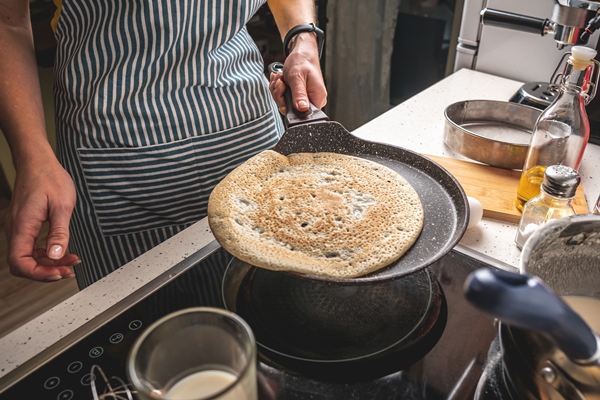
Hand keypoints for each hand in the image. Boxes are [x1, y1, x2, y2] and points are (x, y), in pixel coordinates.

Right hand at [5, 159, 78, 281]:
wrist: (38, 162)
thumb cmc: (50, 178)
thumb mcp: (62, 205)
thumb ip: (59, 232)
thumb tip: (56, 255)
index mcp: (22, 226)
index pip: (19, 262)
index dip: (38, 273)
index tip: (60, 273)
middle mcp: (15, 229)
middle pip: (22, 264)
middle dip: (45, 271)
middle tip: (69, 270)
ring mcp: (18, 228)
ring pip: (27, 257)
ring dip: (47, 263)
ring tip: (70, 261)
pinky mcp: (24, 226)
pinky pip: (30, 247)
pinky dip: (45, 254)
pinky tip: (61, 252)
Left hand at [269, 32, 326, 113]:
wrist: (302, 53)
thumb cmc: (302, 61)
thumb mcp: (297, 77)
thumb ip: (299, 94)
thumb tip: (302, 108)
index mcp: (317, 98)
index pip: (302, 114)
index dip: (288, 106)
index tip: (284, 90)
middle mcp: (312, 101)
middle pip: (291, 110)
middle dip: (280, 95)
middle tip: (280, 82)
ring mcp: (305, 99)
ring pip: (285, 104)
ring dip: (278, 90)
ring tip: (280, 78)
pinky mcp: (298, 96)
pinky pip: (284, 98)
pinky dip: (279, 89)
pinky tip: (280, 79)